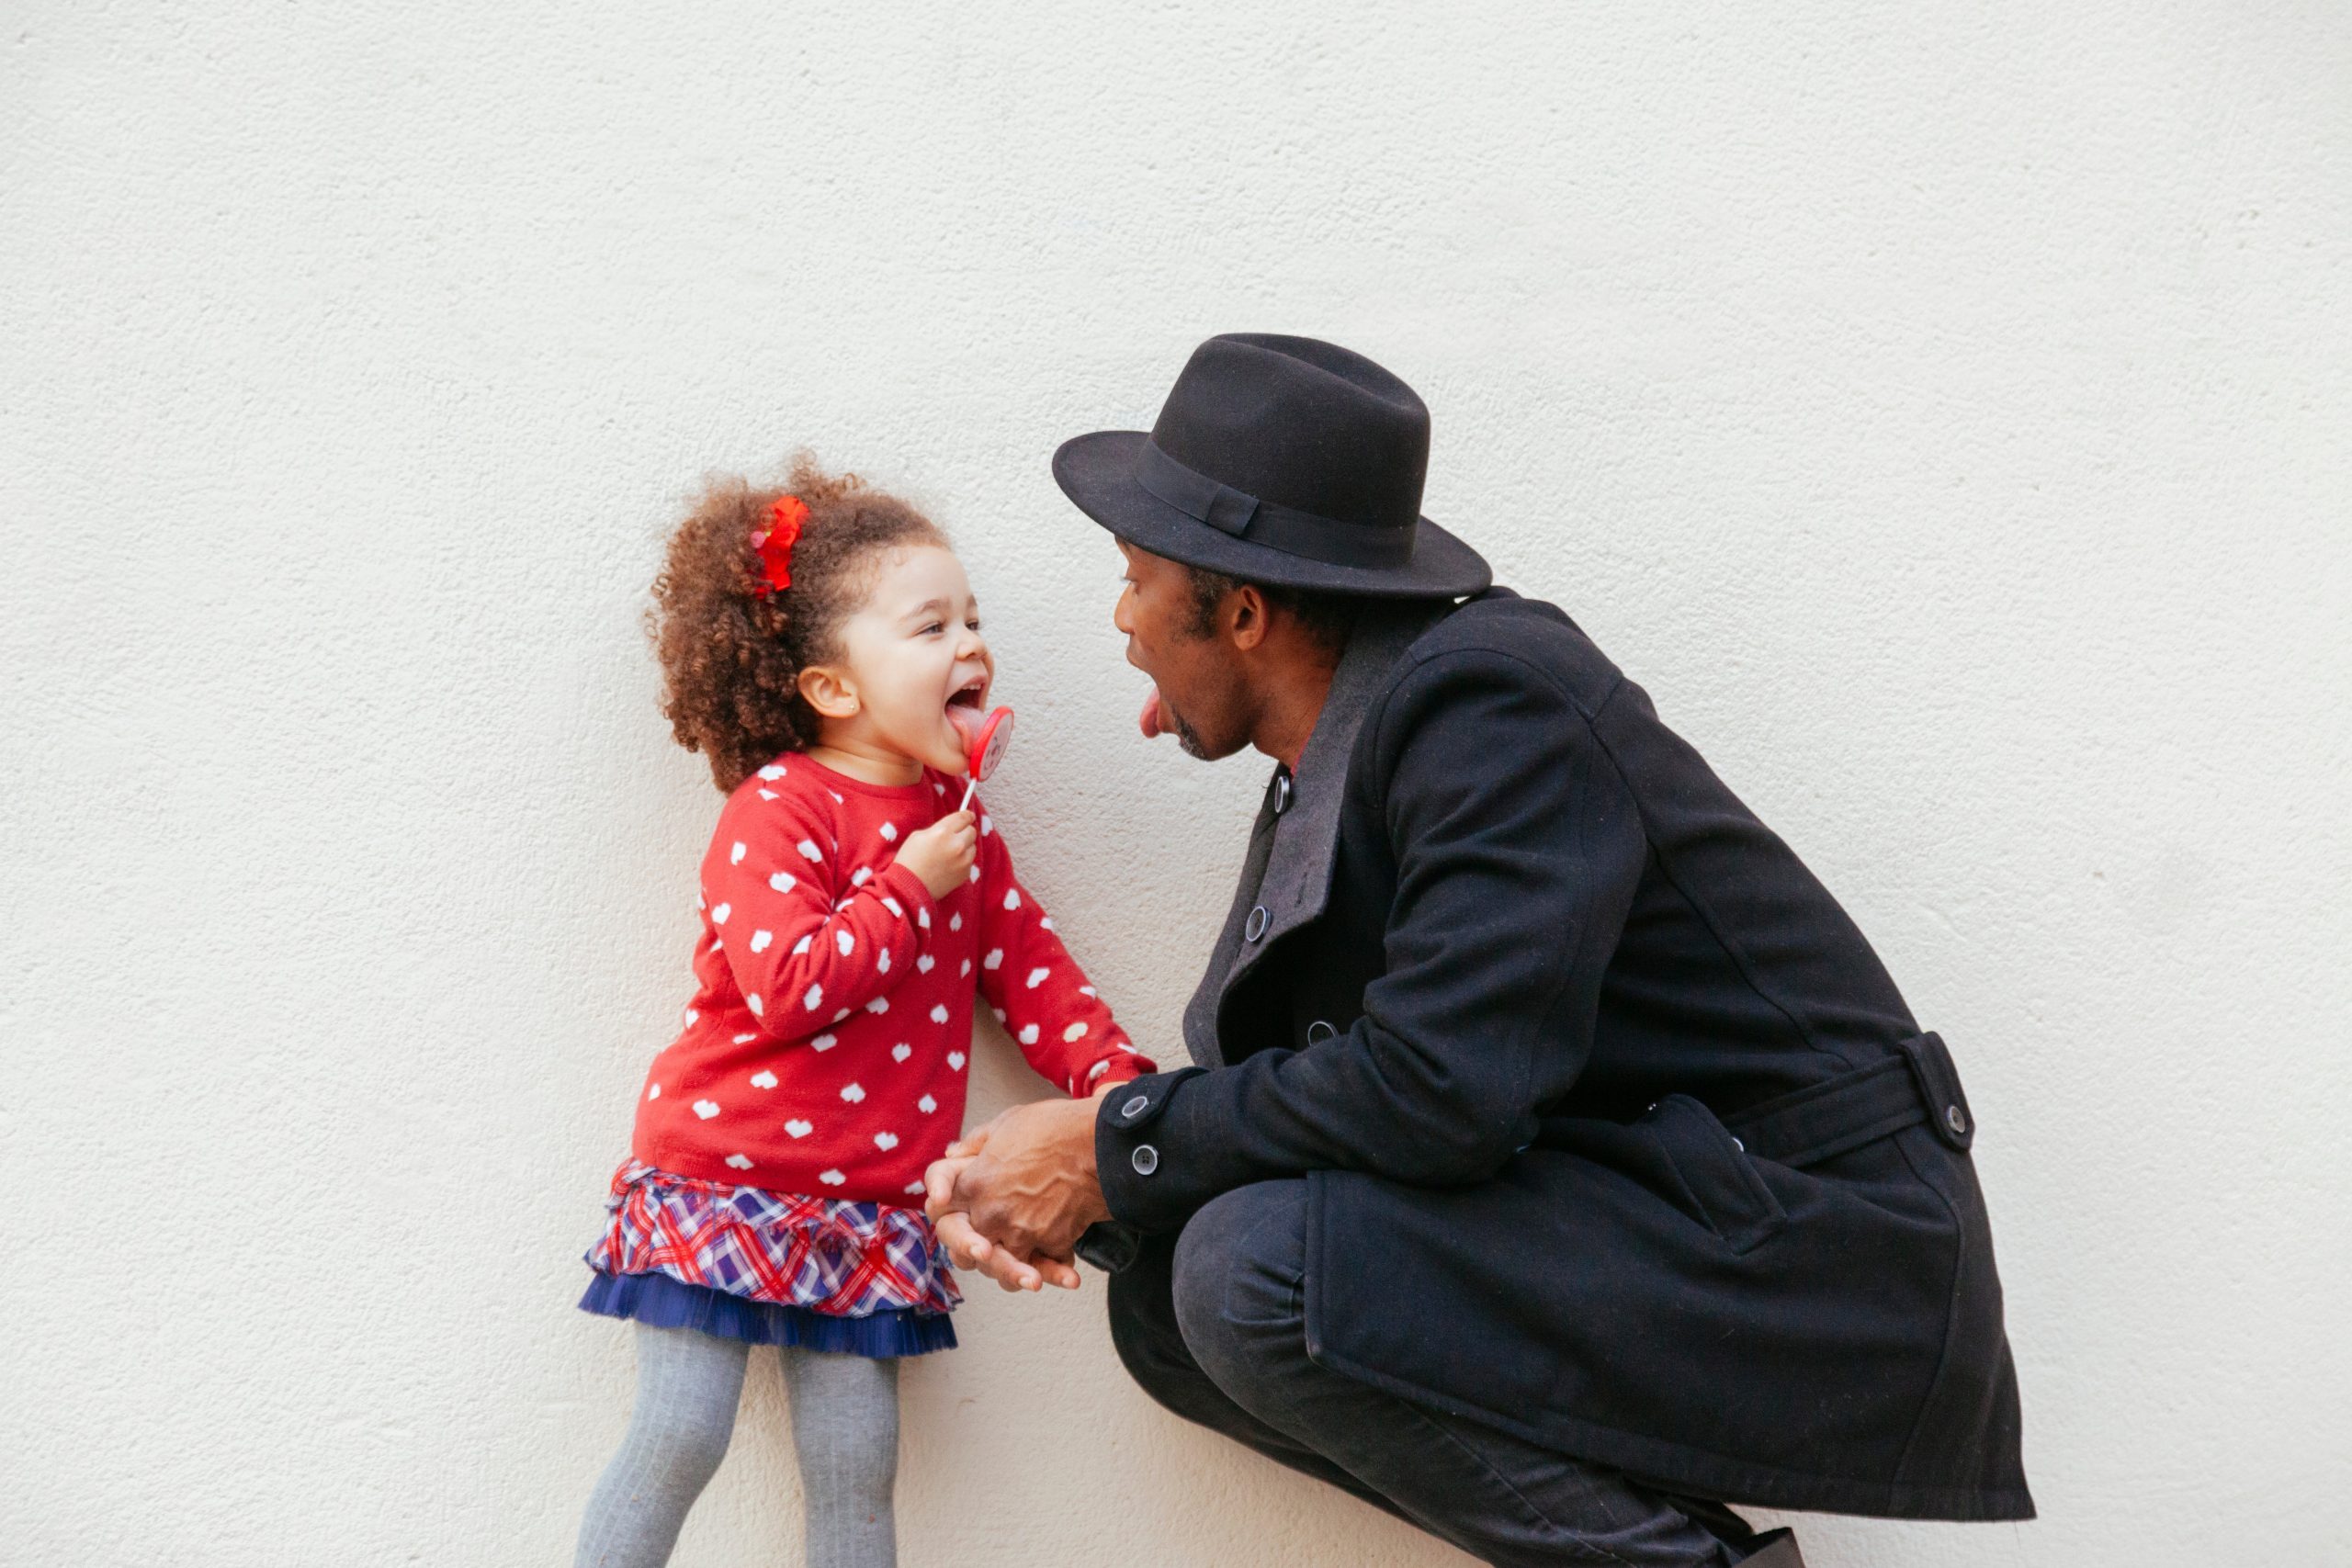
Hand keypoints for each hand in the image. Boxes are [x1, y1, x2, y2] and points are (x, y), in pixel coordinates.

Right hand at [895, 810, 977, 898]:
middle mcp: (957, 844)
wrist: (909, 888)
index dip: (966, 816)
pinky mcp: (966, 874)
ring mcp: (963, 860)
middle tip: (954, 837)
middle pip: (972, 831)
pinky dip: (962, 861)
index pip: (963, 817)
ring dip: (964, 847)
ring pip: (972, 847)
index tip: (968, 816)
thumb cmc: (909, 861)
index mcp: (943, 832)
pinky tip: (949, 866)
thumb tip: (951, 827)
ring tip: (949, 854)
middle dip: (964, 832)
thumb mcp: (918, 836)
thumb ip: (938, 829)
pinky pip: (969, 862)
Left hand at [928, 1119, 1081, 1290]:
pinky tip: (1061, 1263)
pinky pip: (1046, 1265)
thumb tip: (953, 1153)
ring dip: (1016, 1267)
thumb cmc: (1055, 1127)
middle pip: (970, 1250)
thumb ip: (974, 1143)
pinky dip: (1053, 1266)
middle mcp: (991, 1214)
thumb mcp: (1006, 1123)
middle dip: (980, 1251)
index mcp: (973, 1184)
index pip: (942, 1214)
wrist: (1101, 1143)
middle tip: (992, 1248)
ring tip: (1028, 1263)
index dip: (950, 1218)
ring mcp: (1022, 1233)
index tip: (960, 1217)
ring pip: (1006, 1268)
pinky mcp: (1053, 1244)